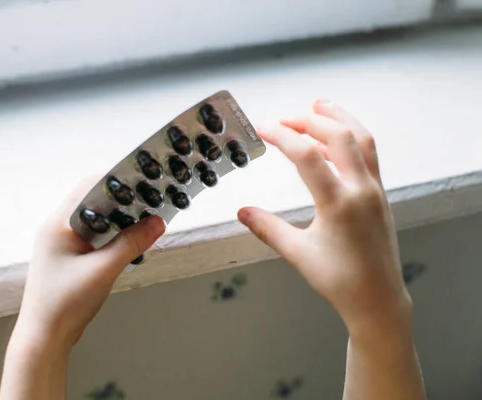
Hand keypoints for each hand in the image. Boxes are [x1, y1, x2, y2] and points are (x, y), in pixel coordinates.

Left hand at [15, 176, 164, 349]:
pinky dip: (114, 233)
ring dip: (120, 217)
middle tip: (150, 198)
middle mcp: (58, 226)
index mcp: (58, 222)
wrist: (45, 337)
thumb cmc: (66, 302)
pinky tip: (132, 239)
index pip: (88, 186)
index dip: (116, 179)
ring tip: (146, 216)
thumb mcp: (103, 270)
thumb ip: (131, 243)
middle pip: (94, 200)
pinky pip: (96, 235)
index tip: (142, 179)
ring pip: (97, 218)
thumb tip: (158, 222)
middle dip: (122, 198)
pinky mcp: (70, 256)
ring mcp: (63, 242)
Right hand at [238, 99, 411, 334]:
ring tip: (318, 105)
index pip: (306, 155)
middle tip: (284, 118)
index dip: (282, 136)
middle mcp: (361, 190)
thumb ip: (267, 228)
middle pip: (338, 135)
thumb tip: (242, 212)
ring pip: (361, 139)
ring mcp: (374, 190)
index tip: (263, 129)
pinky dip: (351, 137)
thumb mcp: (297, 253)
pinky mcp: (380, 195)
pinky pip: (368, 154)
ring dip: (339, 118)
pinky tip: (334, 140)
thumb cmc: (340, 280)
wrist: (378, 299)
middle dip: (309, 119)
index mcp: (338, 203)